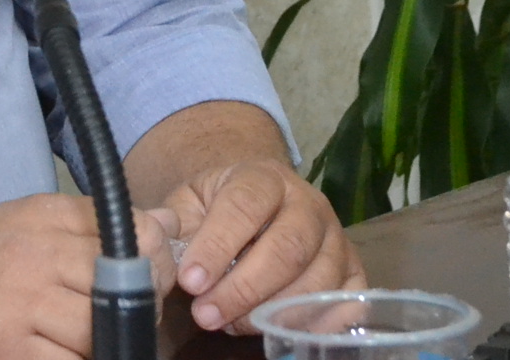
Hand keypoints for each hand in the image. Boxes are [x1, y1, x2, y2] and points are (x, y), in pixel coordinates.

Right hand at [0, 193, 180, 359]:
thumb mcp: (19, 226)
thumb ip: (88, 224)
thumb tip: (166, 224)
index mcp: (41, 217)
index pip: (129, 228)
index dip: (156, 258)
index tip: (154, 279)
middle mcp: (33, 254)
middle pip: (125, 282)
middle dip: (142, 308)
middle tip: (135, 324)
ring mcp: (21, 305)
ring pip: (103, 330)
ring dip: (112, 345)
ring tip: (99, 345)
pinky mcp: (8, 350)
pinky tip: (67, 356)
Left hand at [161, 160, 363, 334]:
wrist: (258, 199)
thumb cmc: (220, 206)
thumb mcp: (191, 201)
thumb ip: (174, 220)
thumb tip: (156, 238)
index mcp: (264, 178)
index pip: (243, 208)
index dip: (216, 247)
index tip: (190, 282)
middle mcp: (308, 204)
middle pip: (286, 249)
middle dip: (243, 288)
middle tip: (206, 314)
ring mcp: (336, 237)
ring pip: (316, 281)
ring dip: (271, 312)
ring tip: (230, 325)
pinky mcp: (353, 270)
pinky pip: (347, 301)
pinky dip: (319, 322)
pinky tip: (283, 331)